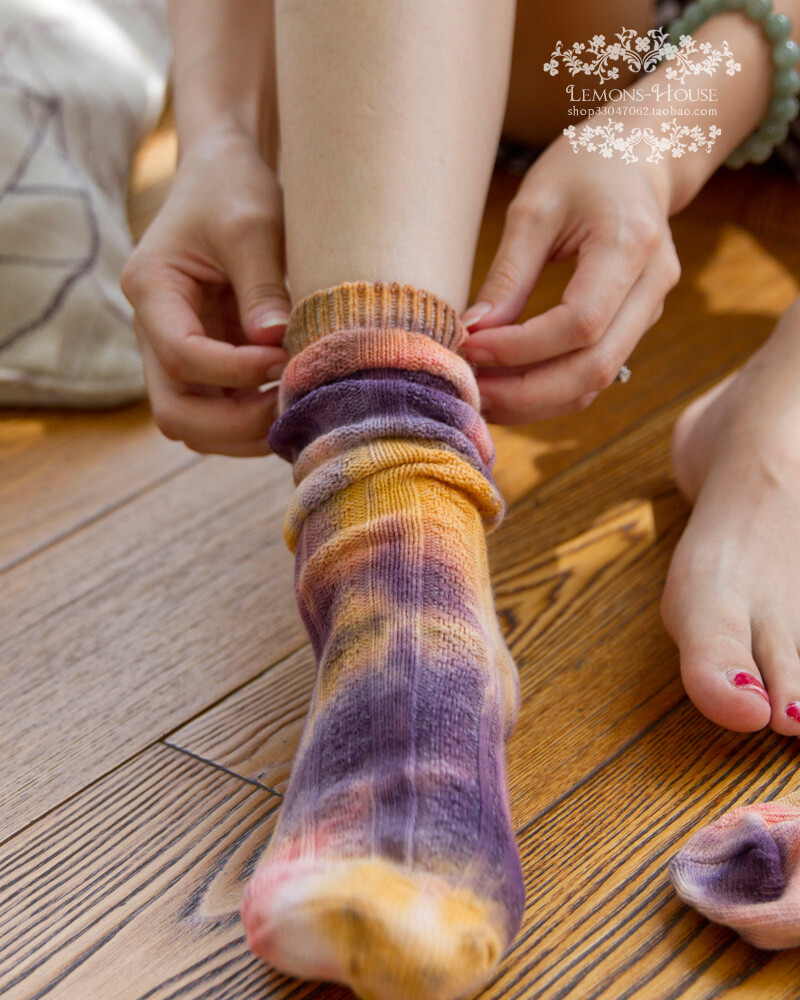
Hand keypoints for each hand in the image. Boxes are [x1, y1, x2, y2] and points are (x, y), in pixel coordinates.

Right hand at [121, 128, 290, 455]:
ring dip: (244, 433)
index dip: (234, 370)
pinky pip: (219, 413)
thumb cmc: (234, 189)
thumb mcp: (253, 225)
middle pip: (175, 412)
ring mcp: (176, 352)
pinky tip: (294, 403)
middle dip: (233, 424)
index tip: (284, 359)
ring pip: (194, 424)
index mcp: (151, 288)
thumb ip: (262, 285)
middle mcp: (154, 329)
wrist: (224, 175)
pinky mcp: (205, 362)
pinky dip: (253, 422)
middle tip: (291, 406)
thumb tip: (276, 343)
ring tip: (298, 409)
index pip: (180, 354)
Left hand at [458, 129, 681, 423]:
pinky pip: (593, 374)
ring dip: (534, 403)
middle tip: (470, 391)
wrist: (640, 154)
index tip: (469, 346)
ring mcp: (649, 311)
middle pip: (593, 368)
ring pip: (596, 383)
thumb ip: (508, 274)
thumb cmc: (585, 166)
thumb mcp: (535, 207)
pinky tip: (506, 390)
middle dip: (525, 392)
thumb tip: (473, 331)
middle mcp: (651, 286)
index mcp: (630, 245)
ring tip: (481, 398)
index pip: (579, 323)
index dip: (520, 348)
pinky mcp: (634, 326)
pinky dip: (549, 393)